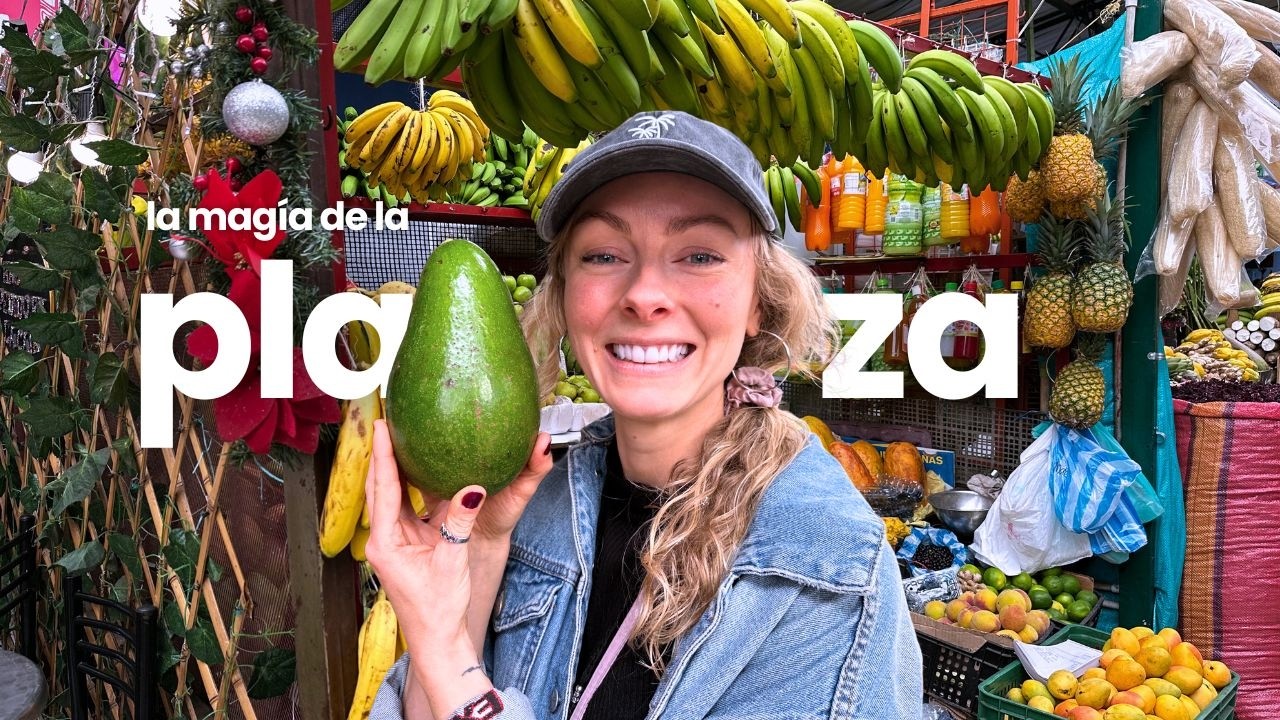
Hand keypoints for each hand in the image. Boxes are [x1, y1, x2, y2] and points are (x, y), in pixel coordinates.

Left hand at [364, 420, 553, 717]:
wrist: (438, 638)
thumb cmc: (439, 608)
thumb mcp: (452, 562)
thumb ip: (459, 523)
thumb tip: (473, 488)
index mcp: (385, 542)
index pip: (383, 489)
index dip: (383, 455)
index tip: (382, 425)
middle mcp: (384, 537)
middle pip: (379, 486)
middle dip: (382, 453)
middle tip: (386, 419)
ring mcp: (394, 540)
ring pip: (390, 494)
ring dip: (393, 466)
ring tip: (398, 434)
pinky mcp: (407, 543)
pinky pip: (405, 505)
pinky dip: (408, 484)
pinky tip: (417, 466)